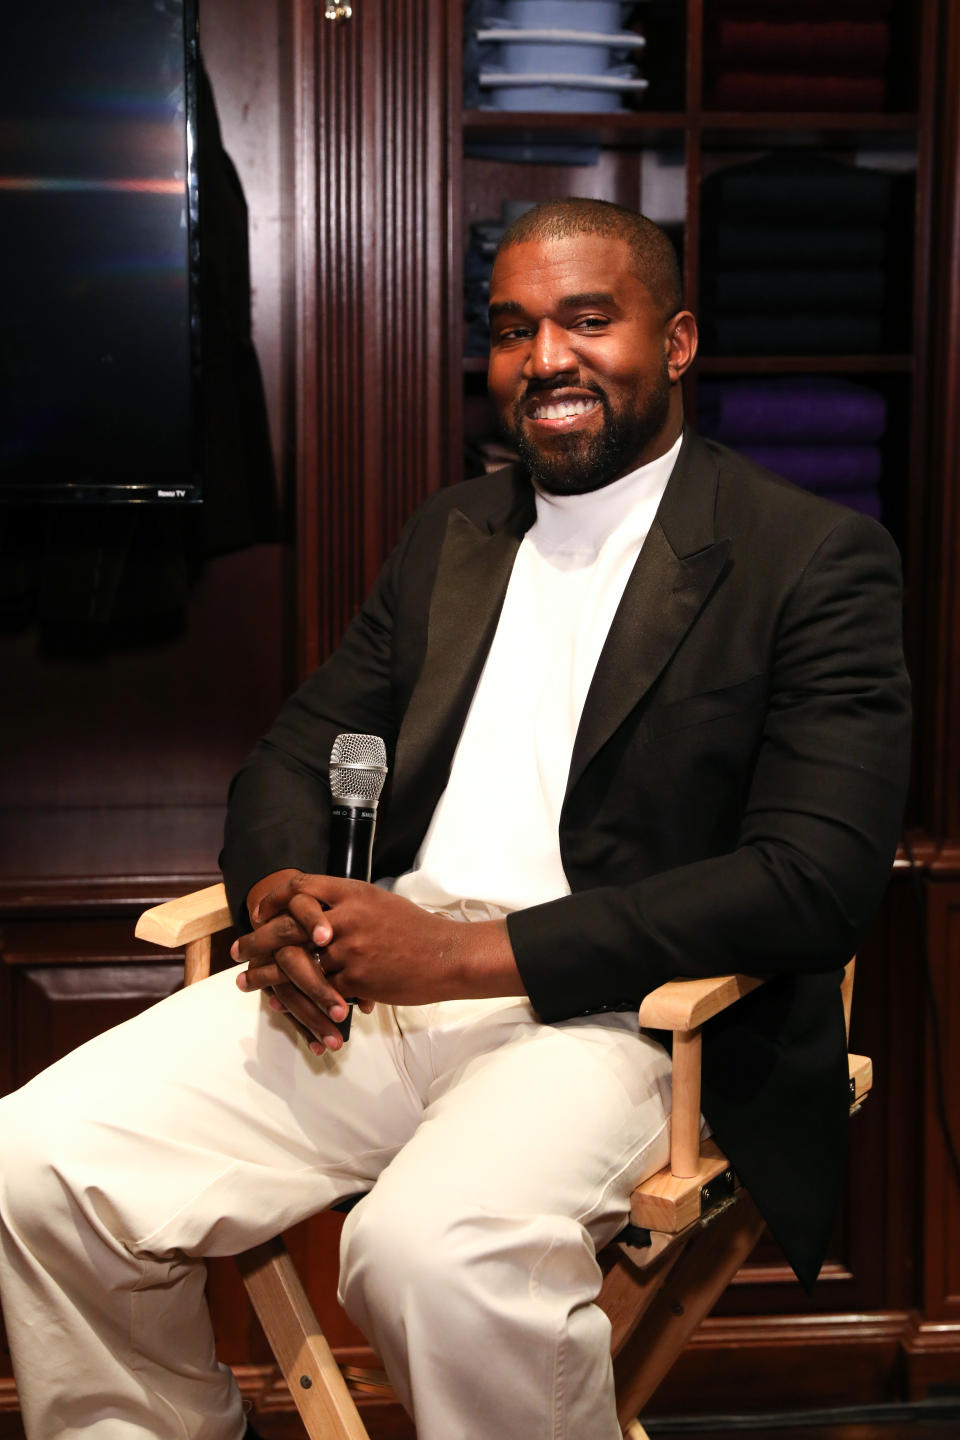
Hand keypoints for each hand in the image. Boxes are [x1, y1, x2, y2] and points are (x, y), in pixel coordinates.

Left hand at [233, 872, 523, 1044]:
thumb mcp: (380, 903)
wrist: (445, 956)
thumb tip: (317, 913)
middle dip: (257, 940)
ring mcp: (349, 949)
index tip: (259, 912)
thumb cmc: (415, 930)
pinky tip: (281, 1005)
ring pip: (295, 964)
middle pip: (287, 926)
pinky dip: (297, 999)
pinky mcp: (355, 979)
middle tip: (238, 950)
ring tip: (247, 982)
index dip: (274, 899)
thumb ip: (348, 904)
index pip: (301, 887)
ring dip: (265, 975)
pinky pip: (318, 991)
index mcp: (352, 892)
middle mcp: (346, 917)